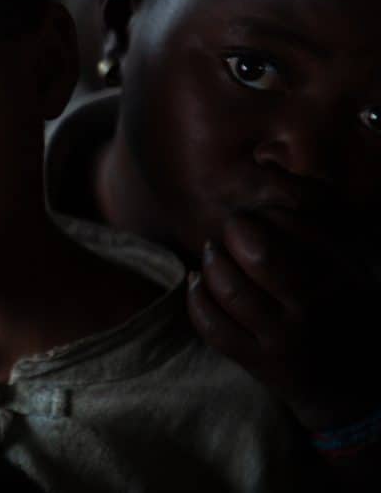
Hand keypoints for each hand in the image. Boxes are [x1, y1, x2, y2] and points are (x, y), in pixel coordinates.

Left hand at [187, 211, 379, 431]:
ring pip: (230, 290)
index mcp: (340, 278)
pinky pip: (212, 326)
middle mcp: (311, 308)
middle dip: (237, 231)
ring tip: (213, 252)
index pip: (298, 228)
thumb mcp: (351, 264)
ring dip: (212, 263)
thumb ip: (315, 219)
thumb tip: (270, 164)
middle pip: (260, 256)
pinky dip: (196, 298)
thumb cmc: (346, 311)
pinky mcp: (257, 362)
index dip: (270, 212)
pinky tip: (197, 282)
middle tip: (232, 226)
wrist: (356, 389)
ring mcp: (282, 339)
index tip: (261, 212)